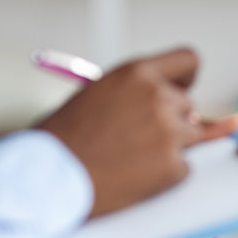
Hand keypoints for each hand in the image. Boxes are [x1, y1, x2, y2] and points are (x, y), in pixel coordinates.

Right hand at [38, 48, 237, 217]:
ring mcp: (168, 132)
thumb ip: (139, 95)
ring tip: (130, 158)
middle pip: (188, 105)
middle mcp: (158, 97)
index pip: (187, 60)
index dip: (185, 78)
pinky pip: (183, 167)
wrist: (46, 177)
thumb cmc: (62, 139)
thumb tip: (188, 111)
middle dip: (170, 121)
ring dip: (170, 147)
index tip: (181, 89)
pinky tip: (133, 176)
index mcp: (137, 73)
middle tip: (137, 138)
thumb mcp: (99, 96)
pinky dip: (165, 175)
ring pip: (191, 136)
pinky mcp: (172, 165)